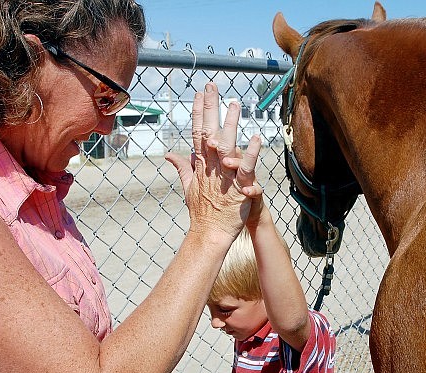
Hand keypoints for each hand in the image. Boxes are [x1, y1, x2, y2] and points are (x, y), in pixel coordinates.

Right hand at [164, 83, 261, 237]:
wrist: (210, 233)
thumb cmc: (203, 212)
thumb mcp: (189, 187)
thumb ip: (182, 168)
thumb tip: (169, 154)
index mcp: (201, 165)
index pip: (197, 133)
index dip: (198, 112)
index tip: (199, 94)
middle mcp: (211, 166)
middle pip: (208, 132)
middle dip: (209, 108)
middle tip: (212, 86)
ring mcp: (224, 176)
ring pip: (227, 145)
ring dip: (230, 124)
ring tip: (235, 104)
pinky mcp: (239, 186)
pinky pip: (245, 167)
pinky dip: (250, 153)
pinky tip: (256, 138)